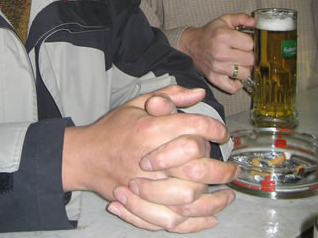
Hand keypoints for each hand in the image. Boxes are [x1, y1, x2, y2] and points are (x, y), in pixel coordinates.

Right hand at [62, 85, 237, 231]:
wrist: (85, 156)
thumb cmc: (114, 128)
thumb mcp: (137, 103)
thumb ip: (169, 96)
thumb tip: (200, 94)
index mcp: (148, 130)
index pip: (192, 128)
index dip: (213, 128)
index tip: (222, 133)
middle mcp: (148, 159)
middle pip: (195, 166)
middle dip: (220, 169)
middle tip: (232, 168)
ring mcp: (143, 187)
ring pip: (188, 198)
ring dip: (214, 199)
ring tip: (227, 193)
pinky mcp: (139, 206)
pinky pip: (173, 221)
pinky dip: (195, 222)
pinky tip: (211, 217)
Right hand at [179, 13, 254, 92]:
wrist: (192, 45)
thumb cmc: (210, 33)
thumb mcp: (224, 20)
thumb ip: (241, 18)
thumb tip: (256, 22)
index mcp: (223, 36)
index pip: (251, 44)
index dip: (253, 42)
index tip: (249, 42)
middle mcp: (220, 53)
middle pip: (250, 59)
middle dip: (251, 55)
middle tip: (245, 51)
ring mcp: (217, 68)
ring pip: (245, 73)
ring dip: (245, 68)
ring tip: (240, 61)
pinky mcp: (214, 78)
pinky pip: (233, 87)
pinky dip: (237, 82)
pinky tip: (236, 73)